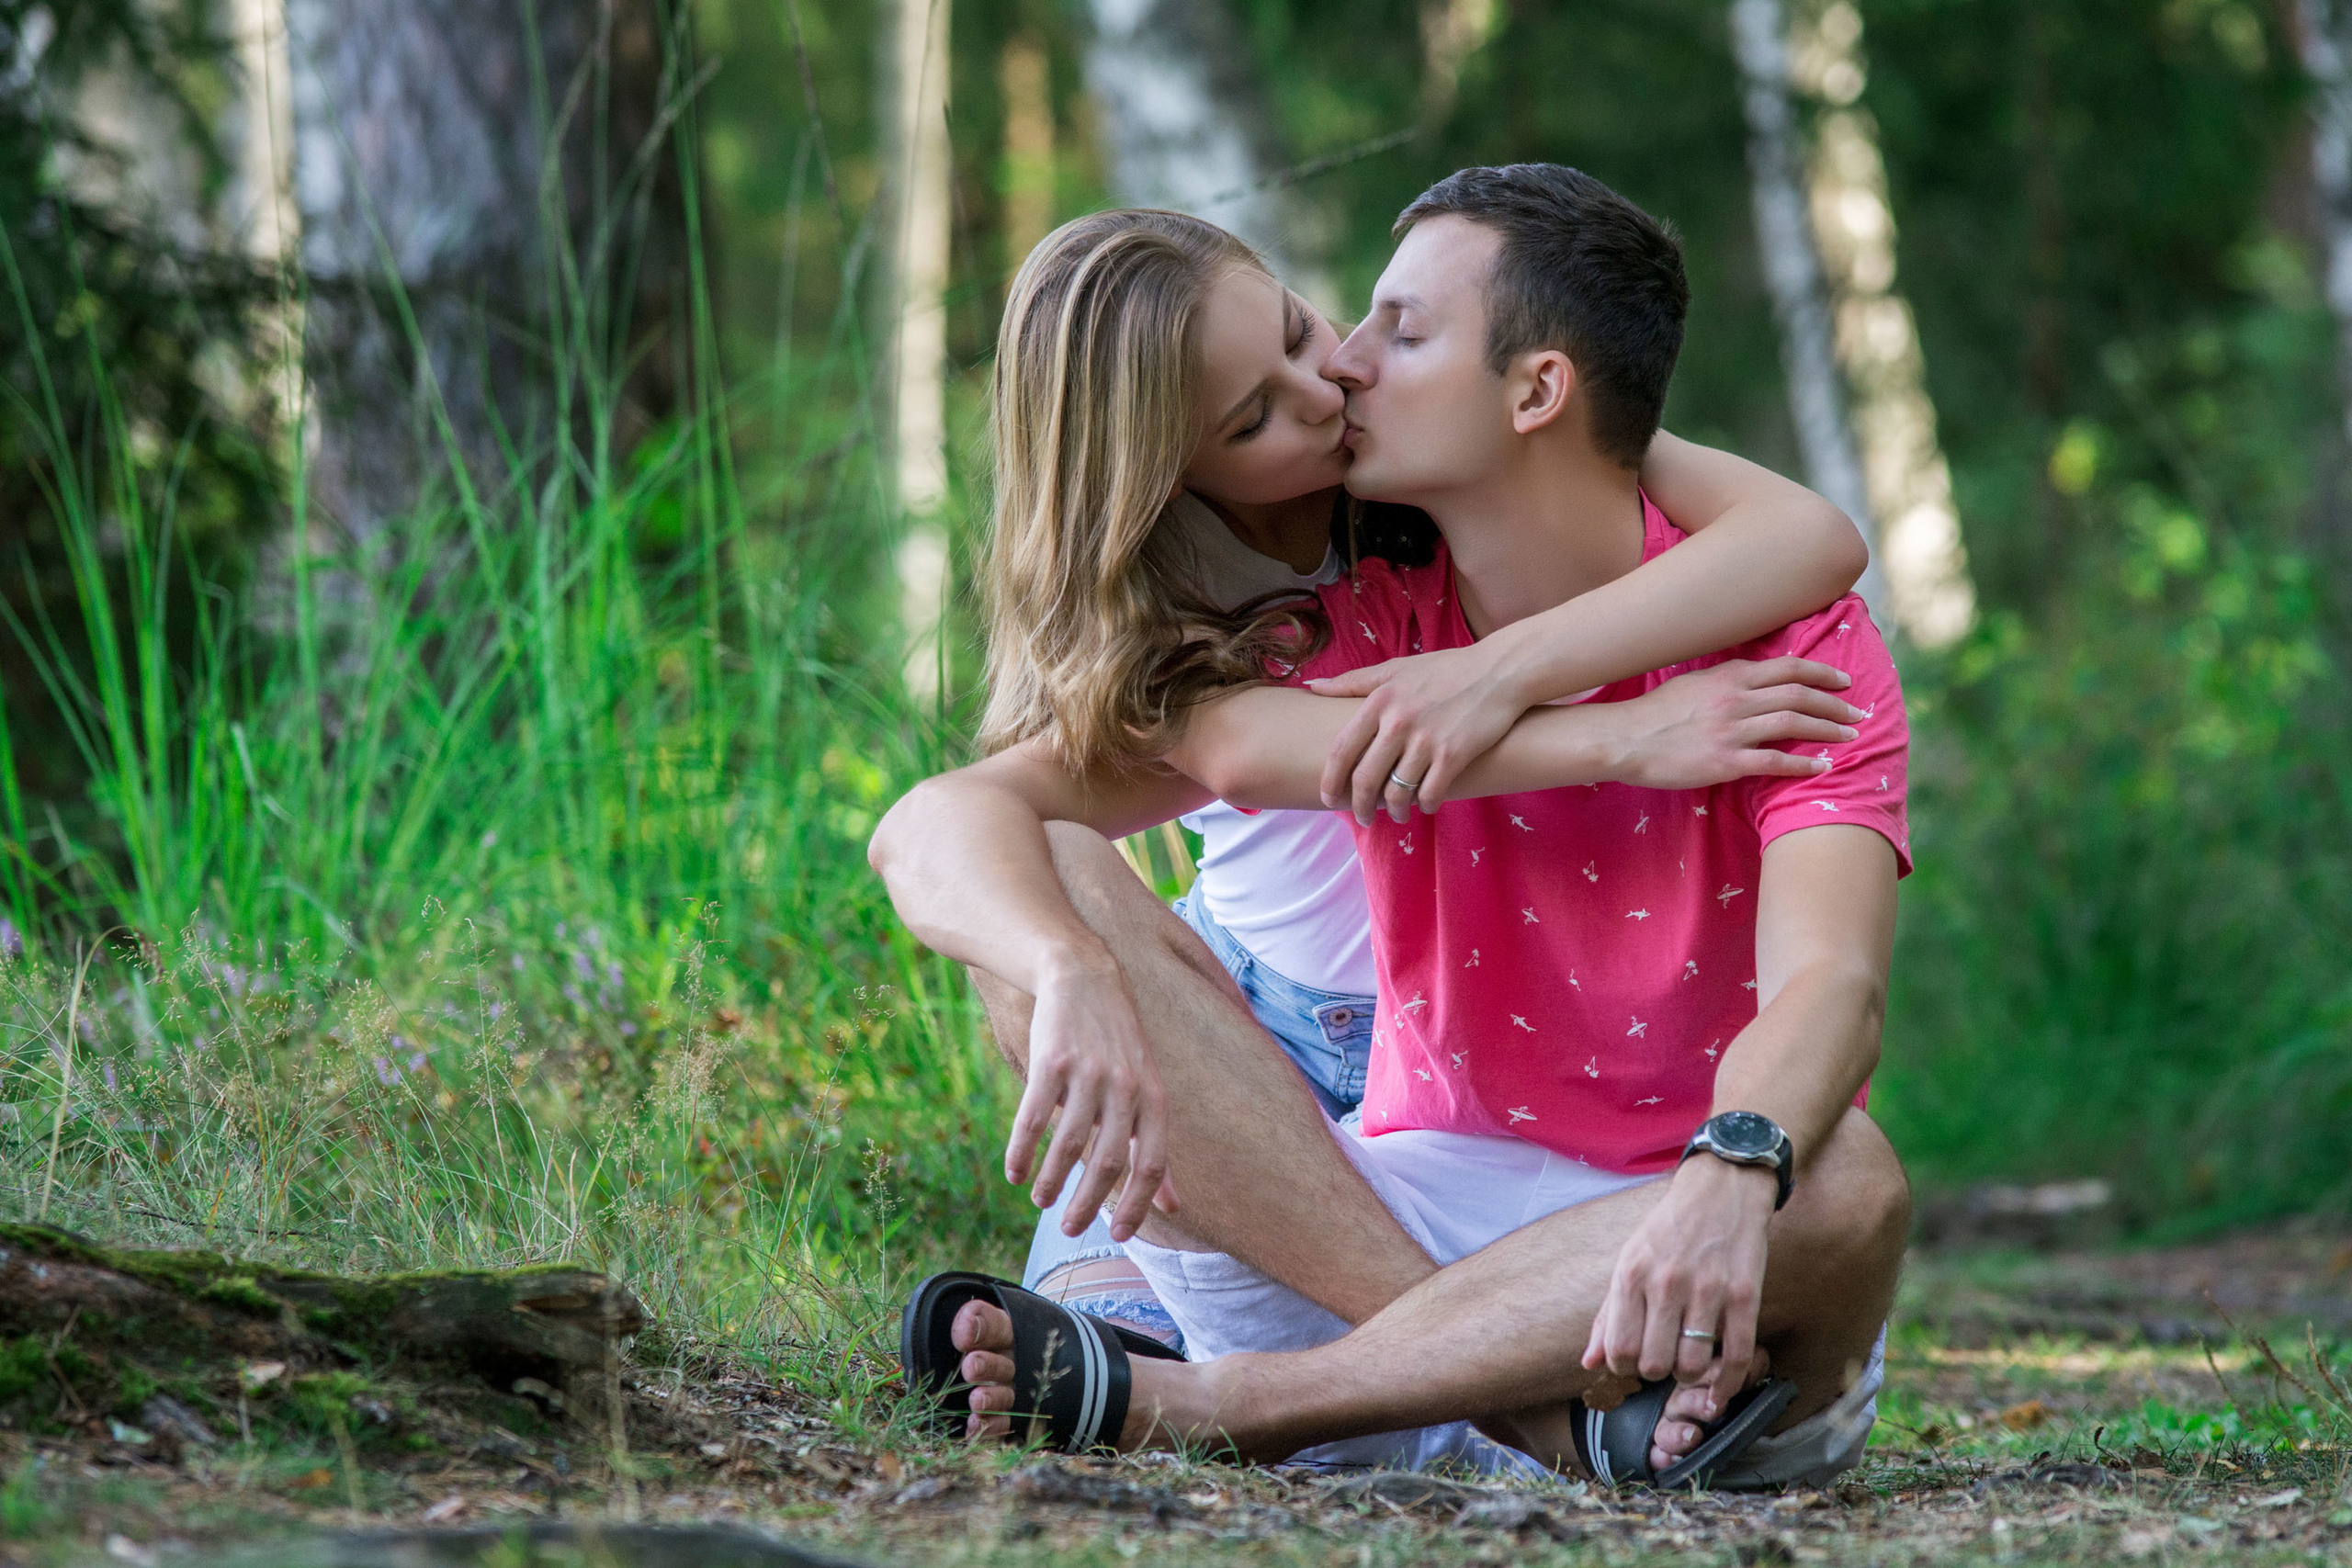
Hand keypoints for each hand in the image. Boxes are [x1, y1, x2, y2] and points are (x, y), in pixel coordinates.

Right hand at [1006, 952, 1176, 1243]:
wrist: (1083, 976)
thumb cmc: (1117, 1044)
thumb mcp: (1147, 1089)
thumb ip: (1155, 1146)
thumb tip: (1173, 1206)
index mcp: (1153, 1096)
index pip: (1150, 1163)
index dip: (1137, 1204)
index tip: (1120, 1237)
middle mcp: (1126, 1085)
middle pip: (1108, 1161)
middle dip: (1088, 1203)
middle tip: (1069, 1228)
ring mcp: (1088, 1072)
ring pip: (1068, 1143)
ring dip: (1052, 1181)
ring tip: (1041, 1199)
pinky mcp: (1051, 1060)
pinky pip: (1033, 1117)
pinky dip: (1021, 1151)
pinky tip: (1013, 1171)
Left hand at [1306, 642, 1525, 825]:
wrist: (1500, 671)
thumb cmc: (1446, 669)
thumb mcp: (1396, 668)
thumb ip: (1353, 681)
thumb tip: (1313, 686)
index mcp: (1379, 701)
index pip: (1341, 749)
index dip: (1330, 779)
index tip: (1328, 797)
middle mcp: (1398, 722)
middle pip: (1365, 778)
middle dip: (1358, 805)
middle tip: (1361, 816)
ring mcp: (1426, 740)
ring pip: (1397, 792)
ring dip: (1394, 811)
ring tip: (1397, 815)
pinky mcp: (1454, 755)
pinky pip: (1431, 793)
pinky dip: (1426, 805)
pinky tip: (1427, 805)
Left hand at [1584, 1156, 1774, 1415]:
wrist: (1722, 1189)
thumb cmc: (1671, 1228)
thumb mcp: (1629, 1259)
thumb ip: (1608, 1314)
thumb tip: (1590, 1363)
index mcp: (1632, 1274)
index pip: (1619, 1348)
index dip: (1624, 1368)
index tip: (1633, 1362)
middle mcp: (1667, 1283)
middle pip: (1654, 1364)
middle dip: (1656, 1372)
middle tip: (1663, 1359)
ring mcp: (1708, 1290)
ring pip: (1693, 1365)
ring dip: (1690, 1374)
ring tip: (1689, 1359)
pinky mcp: (1744, 1296)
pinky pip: (1736, 1357)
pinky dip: (1727, 1385)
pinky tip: (1719, 1390)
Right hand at [1598, 657, 1861, 790]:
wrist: (1625, 739)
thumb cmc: (1654, 713)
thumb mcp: (1693, 683)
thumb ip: (1727, 681)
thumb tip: (1755, 680)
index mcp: (1729, 676)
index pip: (1788, 668)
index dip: (1822, 674)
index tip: (1843, 682)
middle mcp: (1736, 699)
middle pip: (1799, 696)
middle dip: (1835, 705)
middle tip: (1859, 714)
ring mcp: (1732, 730)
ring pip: (1793, 724)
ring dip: (1827, 730)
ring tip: (1850, 737)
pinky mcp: (1725, 761)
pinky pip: (1774, 761)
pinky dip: (1802, 764)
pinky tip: (1822, 767)